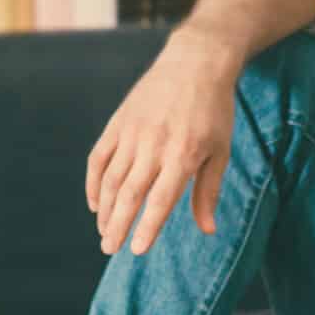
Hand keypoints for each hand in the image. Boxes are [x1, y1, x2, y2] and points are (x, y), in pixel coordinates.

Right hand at [86, 30, 242, 255]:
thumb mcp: (220, 150)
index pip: (160, 200)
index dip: (147, 228)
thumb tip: (208, 230)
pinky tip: (96, 204)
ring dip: (105, 209)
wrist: (195, 63)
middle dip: (118, 226)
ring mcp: (132, 133)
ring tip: (104, 232)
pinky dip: (94, 183)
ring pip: (111, 180)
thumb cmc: (214, 111)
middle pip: (129, 194)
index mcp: (183, 154)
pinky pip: (99, 158)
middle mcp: (154, 145)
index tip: (137, 250)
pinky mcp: (118, 123)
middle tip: (110, 249)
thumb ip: (209, 191)